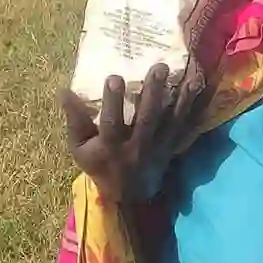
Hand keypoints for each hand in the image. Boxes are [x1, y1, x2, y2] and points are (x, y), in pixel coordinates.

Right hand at [61, 62, 203, 203]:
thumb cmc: (99, 165)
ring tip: (189, 77)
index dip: (113, 100)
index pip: (111, 122)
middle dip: (153, 93)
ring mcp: (158, 148)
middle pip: (147, 119)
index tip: (114, 77)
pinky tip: (198, 90)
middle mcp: (137, 147)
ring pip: (171, 122)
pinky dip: (193, 110)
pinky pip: (185, 128)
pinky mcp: (171, 148)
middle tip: (159, 67)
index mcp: (111, 146)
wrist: (128, 195)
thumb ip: (74, 120)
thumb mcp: (79, 147)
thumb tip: (64, 91)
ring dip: (181, 99)